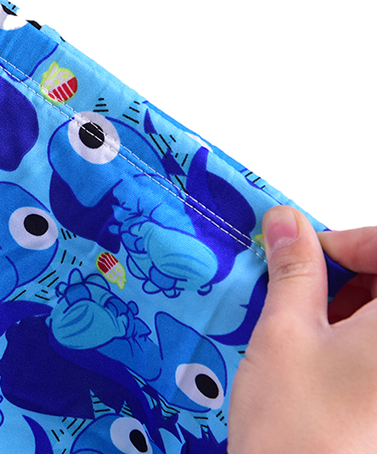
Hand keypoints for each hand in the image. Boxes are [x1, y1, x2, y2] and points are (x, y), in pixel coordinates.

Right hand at [228, 207, 376, 452]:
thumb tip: (287, 221)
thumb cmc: (299, 432)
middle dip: (355, 275)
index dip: (350, 241)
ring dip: (361, 308)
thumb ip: (294, 269)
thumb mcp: (285, 333)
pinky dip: (366, 342)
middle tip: (306, 285)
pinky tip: (332, 358)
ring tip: (313, 325)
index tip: (306, 250)